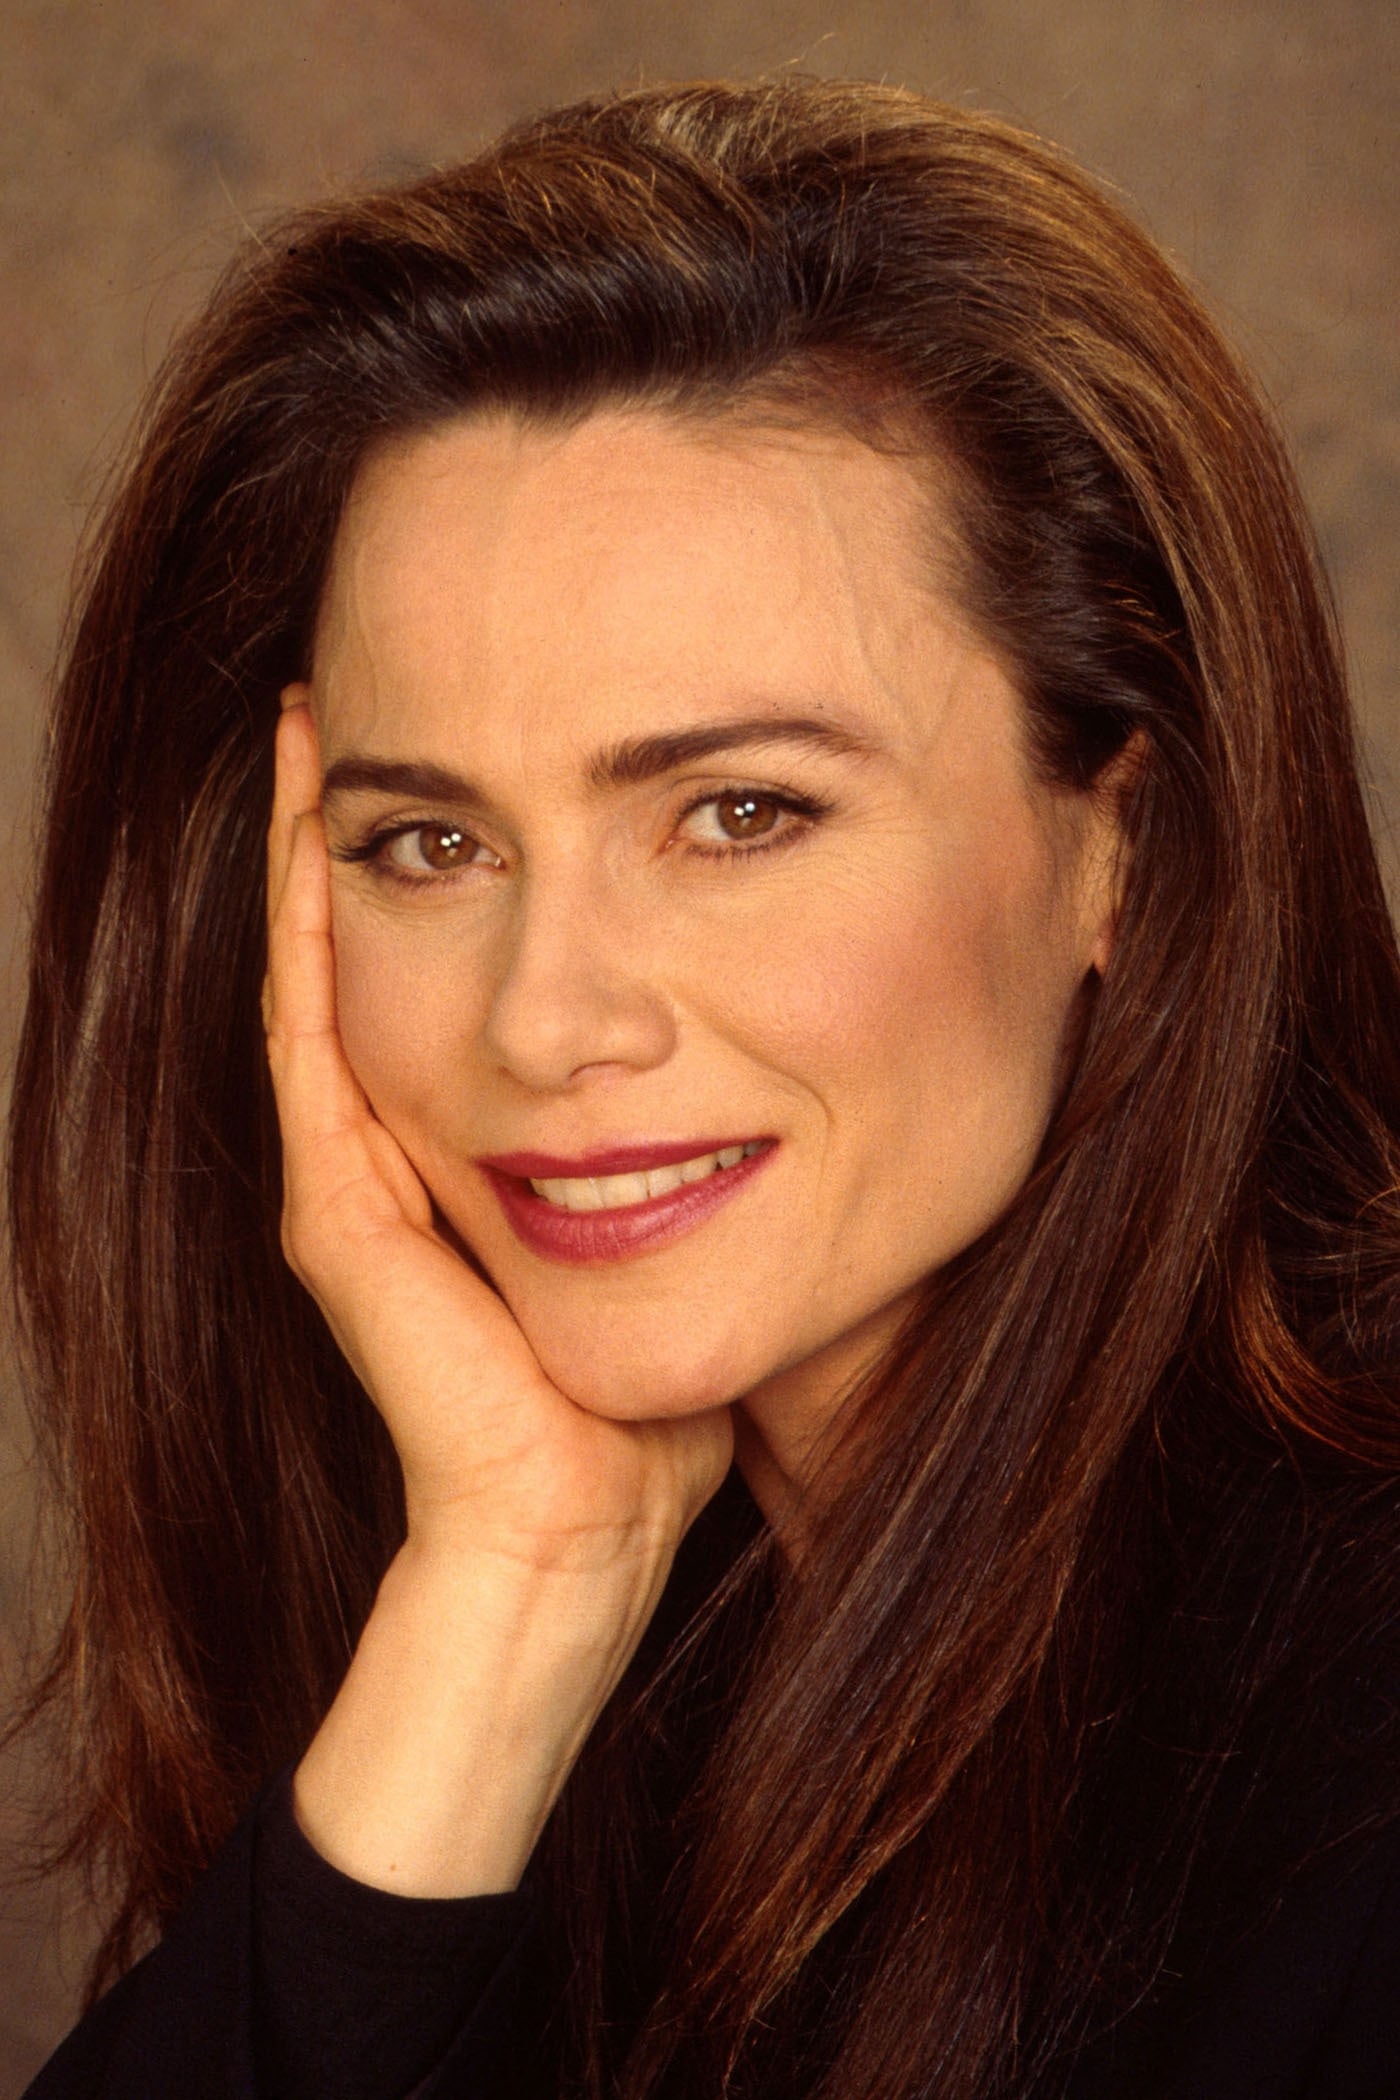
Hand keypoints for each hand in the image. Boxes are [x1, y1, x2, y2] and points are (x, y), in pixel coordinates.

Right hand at [264, 699, 732, 1891]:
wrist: (584, 1528)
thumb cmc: (658, 1397)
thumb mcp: (706, 1224)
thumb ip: (729, 1135)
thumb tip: (835, 1047)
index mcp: (475, 1143)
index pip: (452, 967)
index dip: (458, 853)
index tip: (493, 740)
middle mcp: (397, 1144)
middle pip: (376, 947)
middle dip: (382, 822)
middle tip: (373, 691)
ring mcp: (353, 1173)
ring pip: (324, 968)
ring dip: (324, 846)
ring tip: (322, 722)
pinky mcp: (340, 1208)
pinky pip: (310, 1036)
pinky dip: (306, 925)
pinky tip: (322, 825)